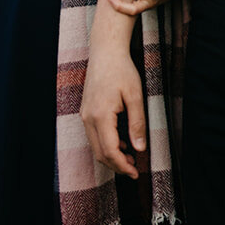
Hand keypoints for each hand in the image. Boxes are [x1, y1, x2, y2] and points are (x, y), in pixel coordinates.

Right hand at [80, 39, 146, 178]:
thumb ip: (137, 123)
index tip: (136, 173)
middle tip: (134, 169)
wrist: (105, 51)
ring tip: (130, 157)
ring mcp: (84, 114)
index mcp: (101, 116)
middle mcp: (88, 118)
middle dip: (117, 165)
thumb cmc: (122, 70)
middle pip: (100, 153)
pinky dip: (105, 144)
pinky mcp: (85, 111)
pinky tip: (121, 142)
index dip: (122, 166)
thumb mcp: (135, 95)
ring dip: (111, 156)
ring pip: (95, 146)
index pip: (110, 151)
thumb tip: (139, 148)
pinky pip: (93, 135)